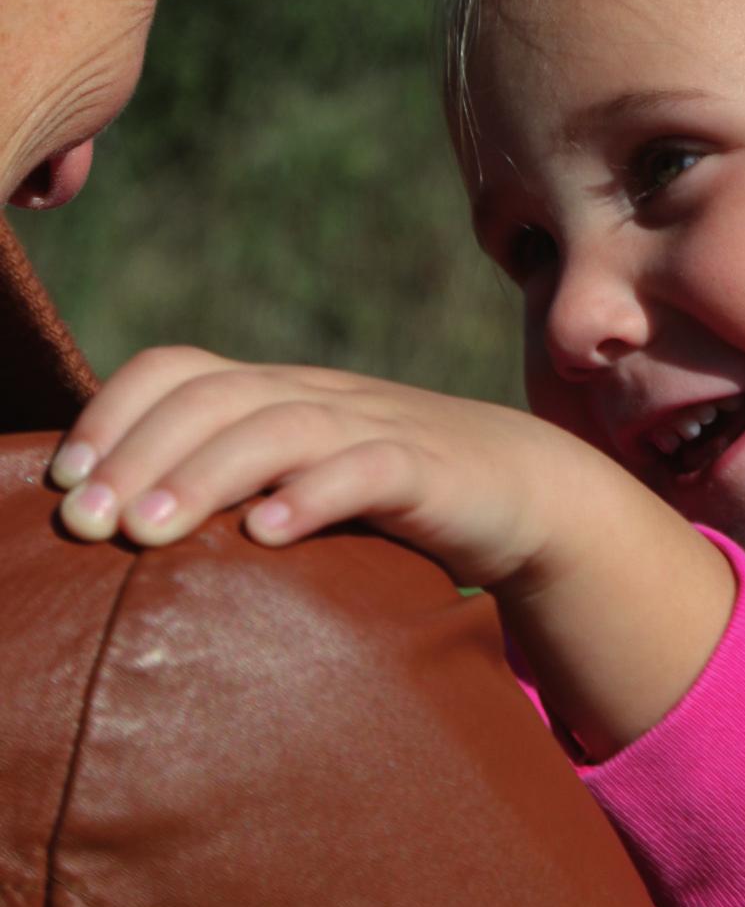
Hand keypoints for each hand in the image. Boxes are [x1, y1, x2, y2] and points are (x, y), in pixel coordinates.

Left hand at [49, 347, 735, 756]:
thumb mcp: (297, 482)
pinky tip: (266, 537)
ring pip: (275, 426)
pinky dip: (311, 497)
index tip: (61, 484)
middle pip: (211, 397)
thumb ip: (223, 491)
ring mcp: (371, 425)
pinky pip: (365, 470)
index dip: (112, 412)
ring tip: (146, 532)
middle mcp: (313, 395)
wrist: (521, 491)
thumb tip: (111, 537)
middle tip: (85, 524)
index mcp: (273, 392)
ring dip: (201, 476)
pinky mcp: (427, 469)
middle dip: (136, 455)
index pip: (177, 369)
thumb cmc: (388, 499)